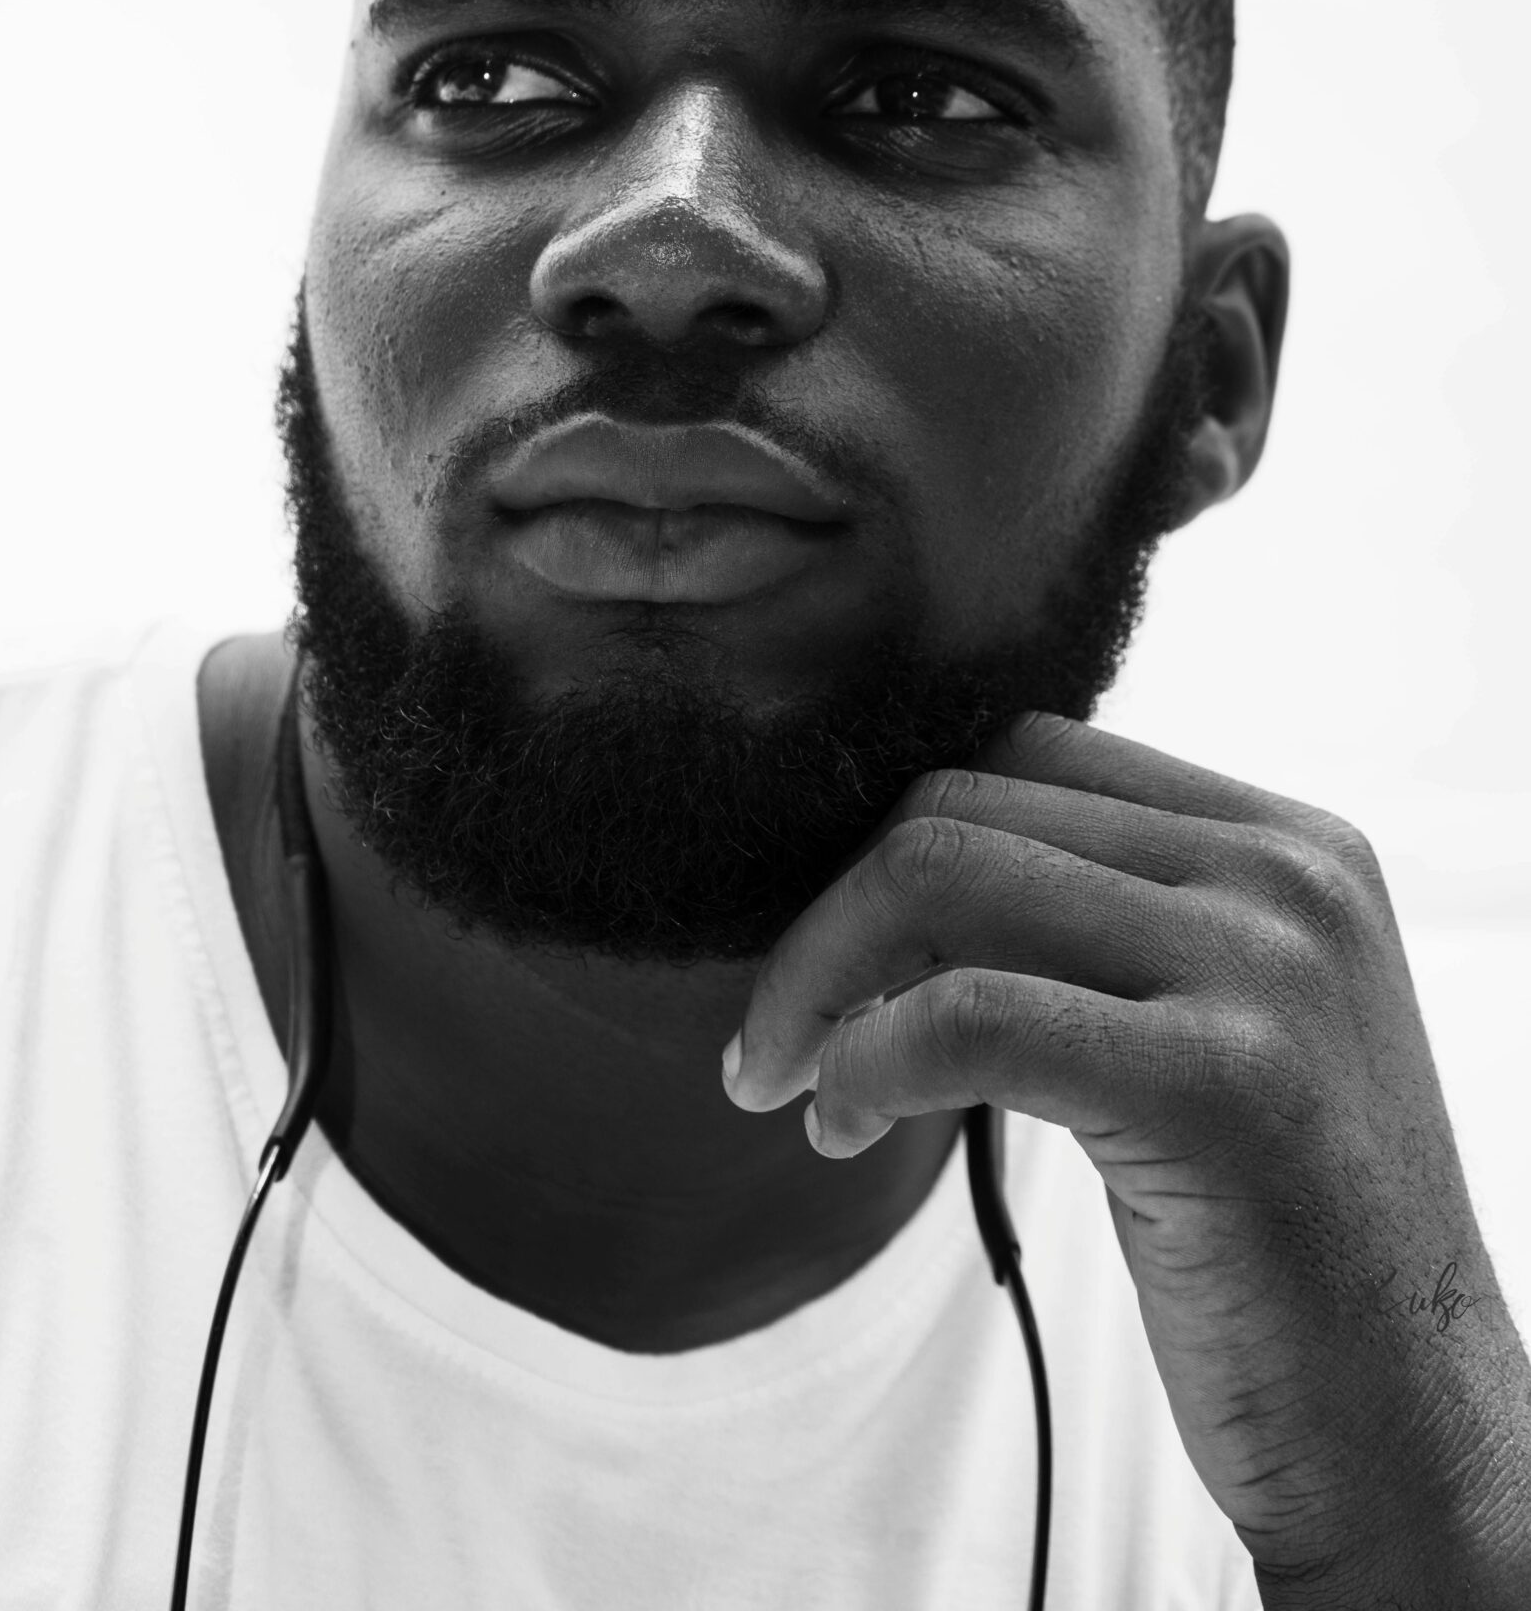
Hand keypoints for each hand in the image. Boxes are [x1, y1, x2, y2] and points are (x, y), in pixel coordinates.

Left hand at [724, 715, 1530, 1607]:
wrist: (1409, 1435)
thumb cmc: (1275, 1241)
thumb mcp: (1211, 1026)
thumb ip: (1098, 922)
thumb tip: (882, 864)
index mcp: (1291, 841)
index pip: (1025, 751)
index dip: (889, 838)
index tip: (828, 948)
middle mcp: (1288, 873)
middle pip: (965, 801)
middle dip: (826, 911)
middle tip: (776, 1031)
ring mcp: (1264, 970)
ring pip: (943, 875)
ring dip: (814, 982)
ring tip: (792, 1083)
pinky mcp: (1221, 1087)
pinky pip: (963, 1016)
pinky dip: (860, 1061)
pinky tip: (837, 1125)